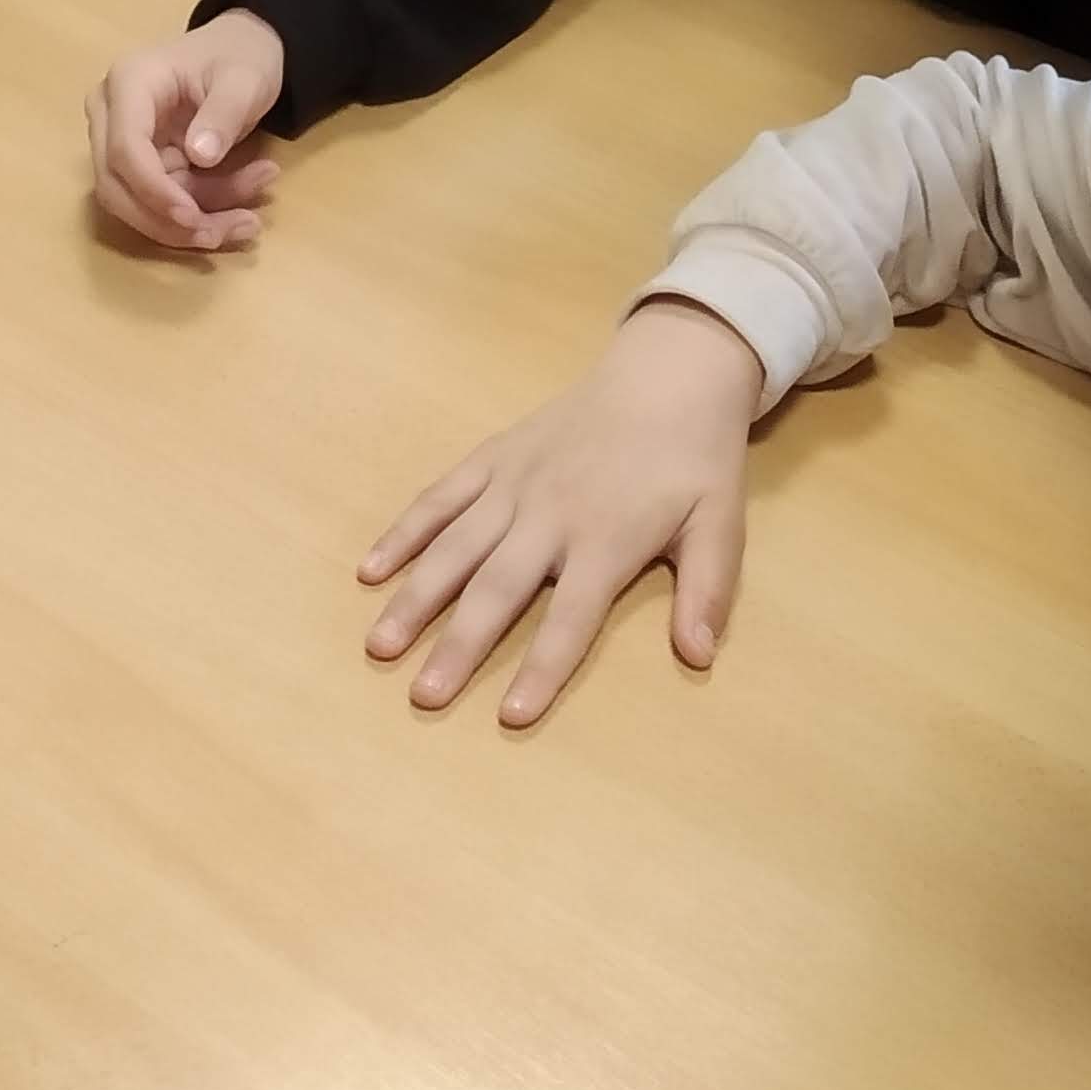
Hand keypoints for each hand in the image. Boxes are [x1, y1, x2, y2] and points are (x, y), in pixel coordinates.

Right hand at [86, 10, 286, 250]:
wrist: (240, 52)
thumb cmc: (239, 57)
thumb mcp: (245, 80)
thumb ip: (223, 114)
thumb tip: (200, 157)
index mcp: (129, 82)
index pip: (124, 148)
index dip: (153, 190)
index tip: (193, 217)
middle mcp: (110, 114)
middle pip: (116, 185)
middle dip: (167, 221)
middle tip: (222, 232)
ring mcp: (119, 142)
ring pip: (136, 204)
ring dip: (189, 226)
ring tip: (250, 221)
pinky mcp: (139, 166)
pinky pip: (157, 205)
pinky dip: (197, 217)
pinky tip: (240, 215)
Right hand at [361, 302, 762, 724]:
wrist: (667, 372)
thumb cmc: (695, 459)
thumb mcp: (720, 523)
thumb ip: (708, 590)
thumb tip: (699, 656)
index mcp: (607, 539)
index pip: (570, 618)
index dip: (541, 669)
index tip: (508, 716)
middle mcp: (550, 515)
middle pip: (496, 589)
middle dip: (457, 645)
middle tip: (422, 696)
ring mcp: (513, 483)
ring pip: (454, 547)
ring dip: (414, 597)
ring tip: (380, 645)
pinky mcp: (491, 457)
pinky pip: (439, 497)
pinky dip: (403, 532)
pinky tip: (370, 571)